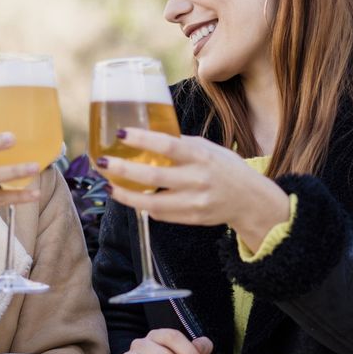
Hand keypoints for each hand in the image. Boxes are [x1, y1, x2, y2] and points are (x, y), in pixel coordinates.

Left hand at [97, 128, 289, 250]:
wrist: (251, 200)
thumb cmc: (226, 168)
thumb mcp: (208, 149)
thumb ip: (182, 145)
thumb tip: (148, 136)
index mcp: (201, 156)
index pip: (169, 145)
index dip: (143, 139)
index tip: (121, 133)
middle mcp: (198, 180)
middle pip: (153, 177)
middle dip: (123, 170)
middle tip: (102, 163)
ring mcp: (195, 202)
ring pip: (152, 203)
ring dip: (126, 195)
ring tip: (109, 186)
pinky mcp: (192, 219)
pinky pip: (160, 215)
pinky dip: (143, 206)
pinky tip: (132, 197)